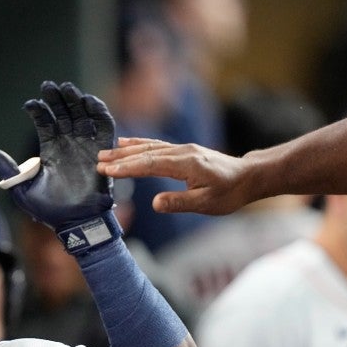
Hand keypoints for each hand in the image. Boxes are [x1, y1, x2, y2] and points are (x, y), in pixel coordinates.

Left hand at [0, 81, 119, 253]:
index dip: (38, 111)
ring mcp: (86, 146)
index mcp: (50, 150)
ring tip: (66, 88)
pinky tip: (88, 101)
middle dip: (57, 99)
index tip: (30, 104)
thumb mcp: (23, 190)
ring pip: (82, 115)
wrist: (75, 223)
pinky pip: (104, 127)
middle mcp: (68, 144)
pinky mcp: (102, 151)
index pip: (45, 123)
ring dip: (76, 100)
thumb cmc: (49, 210)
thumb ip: (9, 171)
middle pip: (64, 114)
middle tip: (49, 86)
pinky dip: (99, 112)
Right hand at [97, 137, 252, 214]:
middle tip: (98, 161)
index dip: (127, 168)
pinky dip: (139, 144)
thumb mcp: (207, 204)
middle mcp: (183, 152)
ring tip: (105, 151)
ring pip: (149, 147)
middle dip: (120, 157)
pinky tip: (126, 142)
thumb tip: (155, 203)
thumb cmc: (229, 193)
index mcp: (187, 164)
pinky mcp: (182, 151)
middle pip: (146, 152)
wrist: (248, 177)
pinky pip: (156, 145)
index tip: (107, 170)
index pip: (151, 164)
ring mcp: (182, 149)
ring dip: (126, 149)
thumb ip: (179, 202)